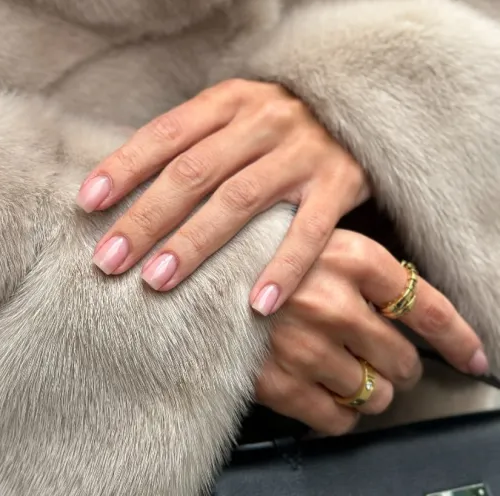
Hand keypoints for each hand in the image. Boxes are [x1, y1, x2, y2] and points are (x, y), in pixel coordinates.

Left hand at [76, 78, 368, 312]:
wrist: (360, 106)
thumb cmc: (276, 123)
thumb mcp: (234, 114)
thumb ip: (189, 141)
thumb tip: (119, 187)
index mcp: (229, 100)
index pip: (166, 133)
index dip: (124, 166)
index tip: (87, 203)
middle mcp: (263, 120)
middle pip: (195, 172)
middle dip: (146, 218)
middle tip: (108, 260)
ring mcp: (303, 152)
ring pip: (240, 199)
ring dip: (195, 243)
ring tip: (156, 282)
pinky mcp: (340, 183)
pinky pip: (309, 231)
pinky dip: (282, 268)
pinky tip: (255, 307)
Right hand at [256, 230, 488, 434]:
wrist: (180, 268)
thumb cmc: (245, 246)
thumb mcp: (305, 230)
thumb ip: (353, 262)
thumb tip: (398, 301)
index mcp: (347, 256)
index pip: (426, 306)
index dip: (458, 337)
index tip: (473, 355)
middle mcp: (334, 302)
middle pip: (403, 359)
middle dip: (398, 365)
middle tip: (382, 358)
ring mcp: (307, 345)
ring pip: (374, 394)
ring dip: (369, 390)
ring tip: (347, 373)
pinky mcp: (279, 382)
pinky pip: (336, 421)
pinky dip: (338, 415)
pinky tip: (323, 394)